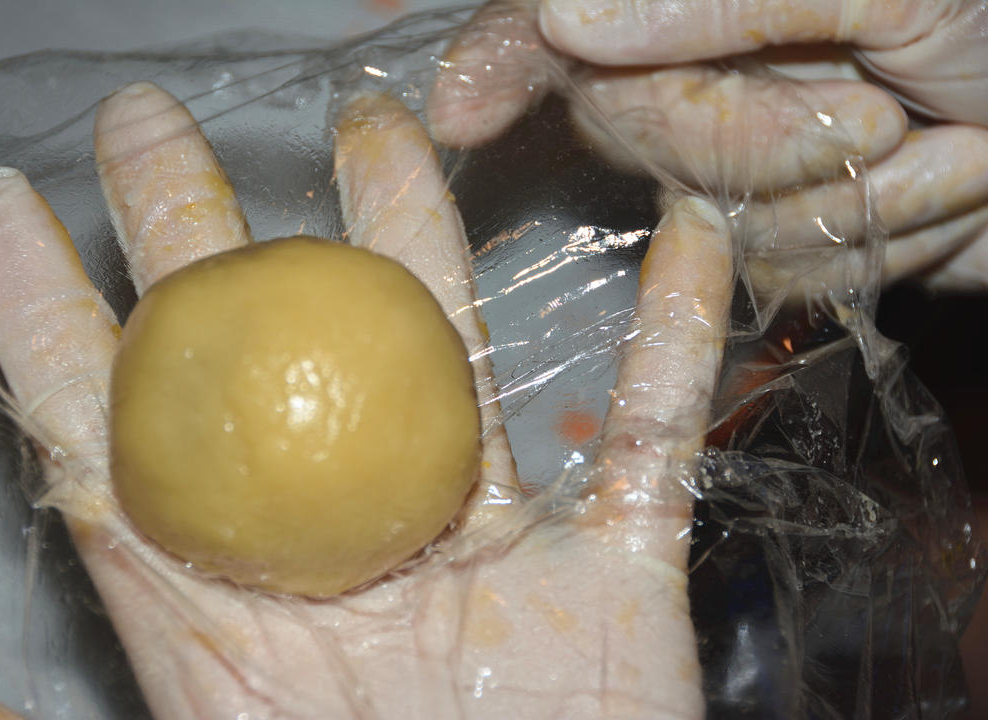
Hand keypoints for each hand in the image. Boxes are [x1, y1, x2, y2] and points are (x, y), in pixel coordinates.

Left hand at [0, 82, 732, 718]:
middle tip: (154, 126)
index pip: (117, 441)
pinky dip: (676, 341)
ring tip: (381, 132)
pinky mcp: (612, 581)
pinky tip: (684, 242)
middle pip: (273, 365)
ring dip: (424, 245)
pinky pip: (651, 440)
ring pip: (456, 368)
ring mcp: (490, 559)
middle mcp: (353, 555)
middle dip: (202, 236)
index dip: (46, 319)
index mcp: (238, 618)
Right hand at [428, 0, 987, 292]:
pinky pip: (778, 275)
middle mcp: (699, 74)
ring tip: (928, 137)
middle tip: (875, 108)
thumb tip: (563, 20)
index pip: (556, 25)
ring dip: (841, 195)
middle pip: (632, 131)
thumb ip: (716, 0)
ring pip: (711, 222)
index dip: (496, 63)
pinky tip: (928, 193)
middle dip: (755, 138)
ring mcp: (738, 165)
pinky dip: (871, 243)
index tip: (455, 112)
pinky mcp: (783, 239)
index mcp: (693, 6)